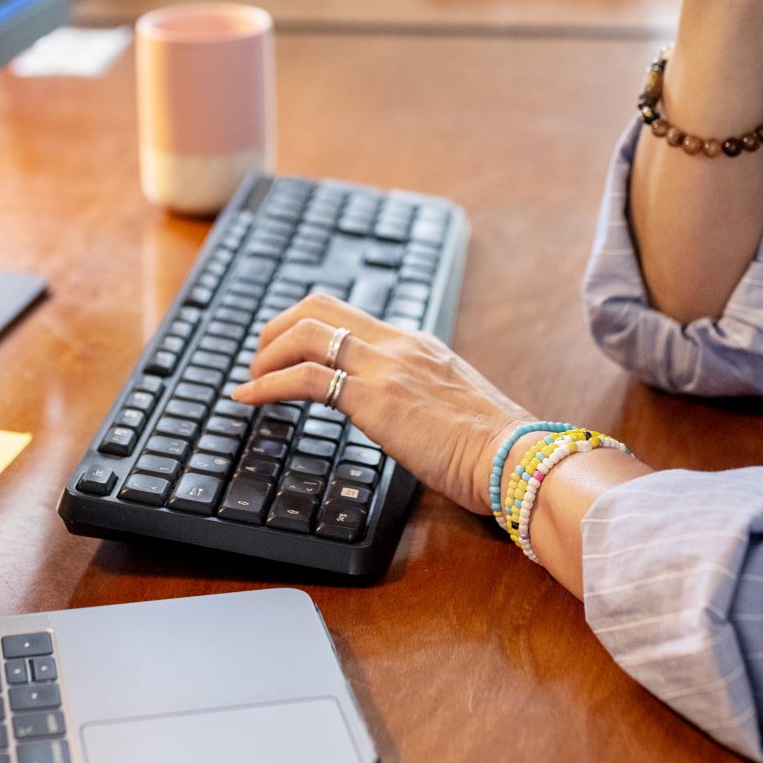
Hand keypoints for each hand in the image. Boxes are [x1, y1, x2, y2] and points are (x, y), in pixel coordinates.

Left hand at [231, 296, 531, 514]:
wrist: (514, 456)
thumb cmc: (491, 446)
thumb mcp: (449, 405)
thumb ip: (419, 397)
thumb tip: (398, 415)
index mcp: (415, 343)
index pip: (346, 314)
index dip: (303, 327)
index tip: (282, 353)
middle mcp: (396, 344)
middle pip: (316, 307)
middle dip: (274, 329)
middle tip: (257, 364)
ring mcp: (385, 366)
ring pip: (304, 332)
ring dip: (265, 355)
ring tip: (250, 383)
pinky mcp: (375, 398)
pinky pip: (305, 377)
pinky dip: (266, 385)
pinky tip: (248, 399)